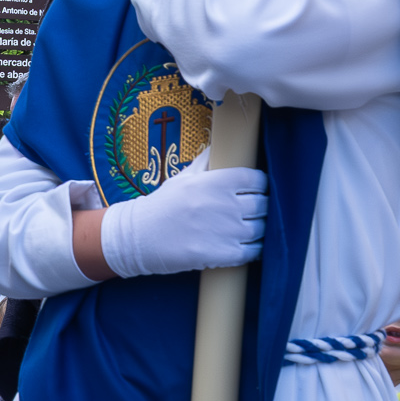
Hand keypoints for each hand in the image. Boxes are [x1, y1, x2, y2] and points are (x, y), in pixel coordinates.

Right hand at [97, 164, 267, 277]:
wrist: (136, 238)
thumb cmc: (160, 207)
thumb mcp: (181, 179)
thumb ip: (205, 163)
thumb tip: (219, 146)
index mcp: (217, 181)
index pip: (258, 180)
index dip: (257, 187)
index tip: (250, 193)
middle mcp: (225, 204)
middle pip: (263, 205)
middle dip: (257, 209)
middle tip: (245, 214)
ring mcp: (226, 230)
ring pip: (261, 229)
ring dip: (255, 230)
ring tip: (241, 231)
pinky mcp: (223, 254)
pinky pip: (253, 251)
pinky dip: (251, 250)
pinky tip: (239, 246)